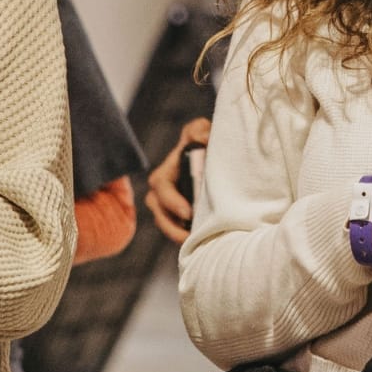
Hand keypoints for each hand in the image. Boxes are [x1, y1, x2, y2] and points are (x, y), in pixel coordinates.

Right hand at [144, 117, 210, 241]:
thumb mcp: (200, 130)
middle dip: (172, 225)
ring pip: (166, 224)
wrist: (212, 153)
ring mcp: (169, 205)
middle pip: (159, 212)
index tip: (187, 212)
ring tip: (195, 241)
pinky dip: (187, 236)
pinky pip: (178, 230)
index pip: (160, 187)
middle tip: (190, 233)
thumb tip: (202, 139)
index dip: (171, 201)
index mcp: (165, 172)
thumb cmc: (203, 139)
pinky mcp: (179, 217)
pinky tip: (202, 241)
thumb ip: (198, 130)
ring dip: (178, 234)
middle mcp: (162, 190)